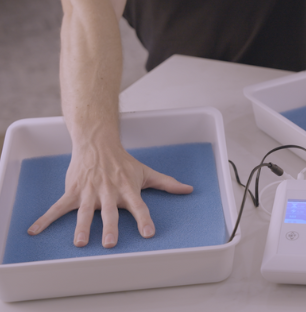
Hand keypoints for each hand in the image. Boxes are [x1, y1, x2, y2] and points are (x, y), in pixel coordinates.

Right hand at [27, 140, 192, 247]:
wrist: (98, 143)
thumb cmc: (123, 161)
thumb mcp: (146, 172)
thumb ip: (167, 183)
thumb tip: (189, 190)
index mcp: (128, 189)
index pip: (139, 206)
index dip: (143, 219)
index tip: (148, 234)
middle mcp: (109, 191)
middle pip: (110, 211)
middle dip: (109, 226)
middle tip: (109, 243)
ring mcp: (90, 191)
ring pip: (85, 211)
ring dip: (81, 226)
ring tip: (80, 242)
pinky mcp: (74, 191)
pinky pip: (59, 206)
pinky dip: (46, 219)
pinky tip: (35, 231)